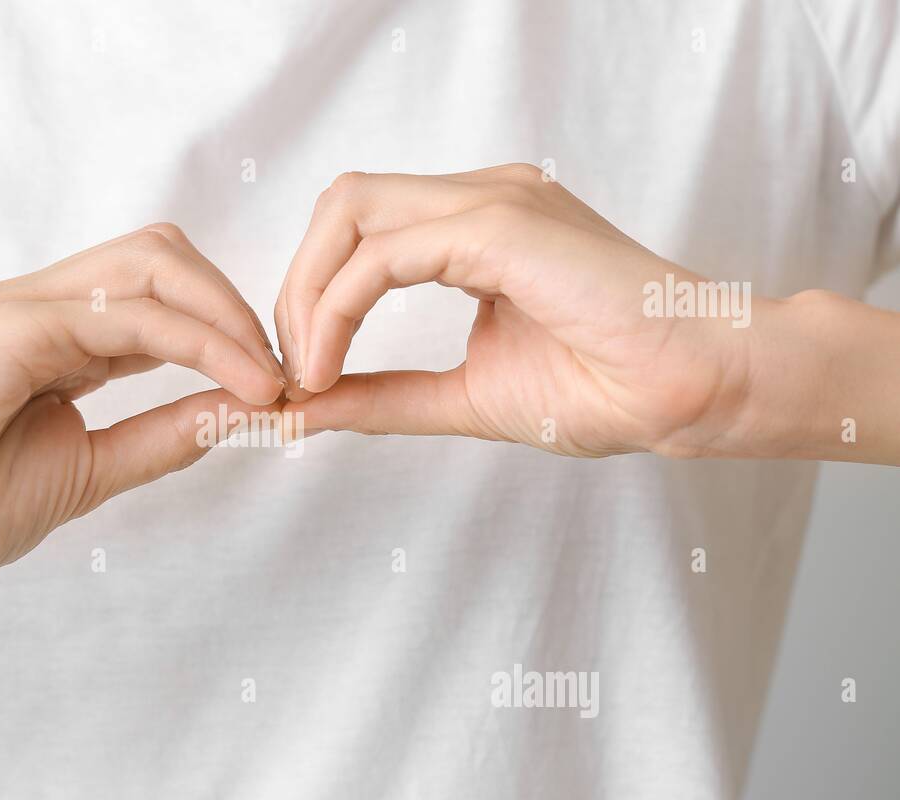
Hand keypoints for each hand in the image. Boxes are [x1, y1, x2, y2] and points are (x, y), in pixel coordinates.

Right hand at [0, 223, 284, 605]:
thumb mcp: (90, 469)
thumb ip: (162, 434)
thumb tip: (240, 411)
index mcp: (58, 337)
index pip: (162, 295)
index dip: (230, 331)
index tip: (280, 387)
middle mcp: (44, 306)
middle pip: (165, 256)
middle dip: (238, 307)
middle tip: (284, 373)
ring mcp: (24, 307)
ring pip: (154, 264)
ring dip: (229, 317)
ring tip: (272, 380)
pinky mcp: (10, 326)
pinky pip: (125, 311)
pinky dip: (197, 340)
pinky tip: (237, 382)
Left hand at [273, 165, 766, 457]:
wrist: (696, 390)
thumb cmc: (609, 388)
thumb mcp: (464, 396)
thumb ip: (384, 394)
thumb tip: (307, 408)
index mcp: (478, 226)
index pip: (360, 228)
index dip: (311, 296)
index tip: (304, 375)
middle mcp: (481, 198)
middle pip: (342, 205)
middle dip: (296, 288)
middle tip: (296, 371)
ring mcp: (495, 201)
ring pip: (351, 210)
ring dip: (309, 295)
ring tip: (309, 373)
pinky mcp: (503, 226)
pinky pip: (385, 251)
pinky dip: (339, 308)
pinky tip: (333, 365)